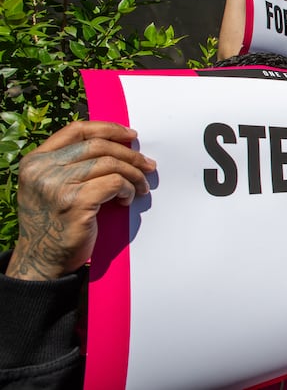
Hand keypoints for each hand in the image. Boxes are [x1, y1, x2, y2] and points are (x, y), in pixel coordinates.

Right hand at [7, 121, 156, 280]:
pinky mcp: (75, 203)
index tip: (131, 135)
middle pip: (98, 146)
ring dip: (133, 174)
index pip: (76, 130)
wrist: (42, 261)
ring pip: (110, 164)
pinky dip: (128, 188)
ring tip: (141, 186)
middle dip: (130, 154)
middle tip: (148, 165)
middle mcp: (42, 170)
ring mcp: (57, 186)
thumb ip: (70, 165)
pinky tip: (127, 199)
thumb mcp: (50, 187)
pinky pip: (115, 183)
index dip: (108, 128)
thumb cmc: (55, 223)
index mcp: (35, 161)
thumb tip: (118, 144)